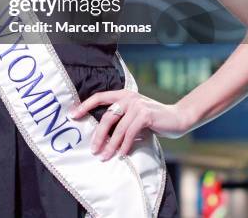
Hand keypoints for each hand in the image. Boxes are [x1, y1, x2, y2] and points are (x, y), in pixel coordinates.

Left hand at [69, 89, 186, 160]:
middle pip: (106, 117)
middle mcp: (128, 97)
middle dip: (98, 135)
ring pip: (118, 128)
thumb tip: (101, 135)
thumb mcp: (134, 114)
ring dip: (110, 145)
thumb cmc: (153, 119)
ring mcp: (137, 105)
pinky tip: (120, 155)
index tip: (72, 115)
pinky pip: (130, 133)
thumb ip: (121, 119)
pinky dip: (124, 146)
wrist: (177, 117)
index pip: (99, 96)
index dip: (85, 105)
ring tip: (104, 156)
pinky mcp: (145, 115)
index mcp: (123, 94)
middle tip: (93, 149)